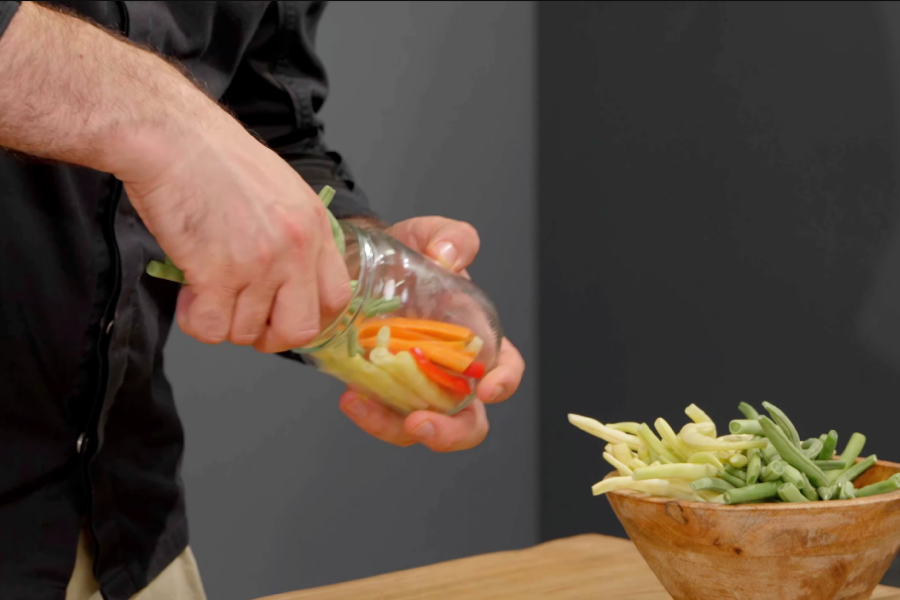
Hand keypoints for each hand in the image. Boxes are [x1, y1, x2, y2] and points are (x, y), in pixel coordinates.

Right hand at [120, 105, 351, 352]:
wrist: (173, 137)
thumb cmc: (216, 157)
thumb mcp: (281, 191)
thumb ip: (296, 235)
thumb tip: (291, 281)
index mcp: (315, 226)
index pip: (337, 298)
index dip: (310, 318)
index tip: (285, 317)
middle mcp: (296, 249)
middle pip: (300, 329)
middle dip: (270, 337)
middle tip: (244, 319)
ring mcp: (260, 263)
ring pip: (247, 333)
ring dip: (223, 321)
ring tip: (206, 289)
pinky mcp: (218, 273)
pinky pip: (211, 328)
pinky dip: (196, 321)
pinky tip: (190, 294)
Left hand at [338, 216, 524, 451]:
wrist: (357, 264)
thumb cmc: (406, 255)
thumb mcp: (428, 235)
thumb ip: (451, 238)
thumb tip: (450, 257)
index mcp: (476, 338)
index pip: (505, 368)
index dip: (504, 382)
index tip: (487, 388)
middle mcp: (451, 373)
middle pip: (468, 421)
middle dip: (450, 432)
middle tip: (421, 423)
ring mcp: (416, 388)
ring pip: (419, 427)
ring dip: (394, 427)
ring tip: (364, 406)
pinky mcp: (382, 394)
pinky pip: (382, 417)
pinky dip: (368, 415)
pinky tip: (350, 397)